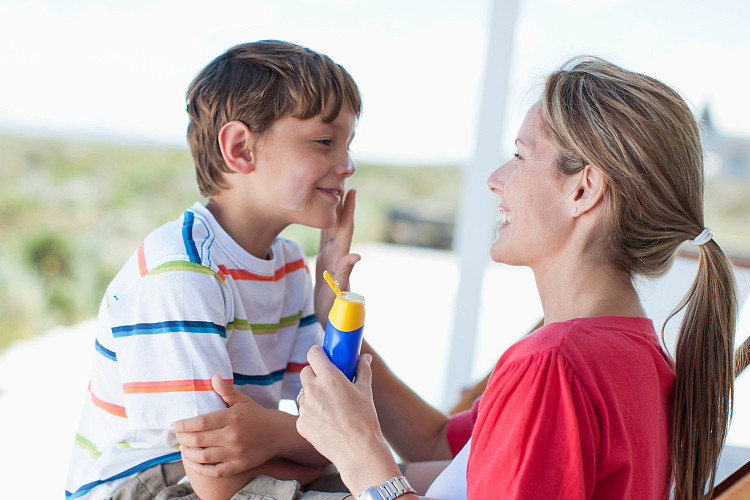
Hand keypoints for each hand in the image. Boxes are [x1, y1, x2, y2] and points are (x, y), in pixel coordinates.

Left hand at [171, 375, 280, 476]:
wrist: (277, 433)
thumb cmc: (256, 415)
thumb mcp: (243, 400)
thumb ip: (226, 391)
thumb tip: (213, 377)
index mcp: (232, 417)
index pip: (201, 422)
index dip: (184, 425)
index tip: (174, 425)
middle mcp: (233, 435)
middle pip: (199, 440)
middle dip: (183, 439)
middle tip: (177, 437)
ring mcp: (236, 452)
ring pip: (204, 456)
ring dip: (189, 453)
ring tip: (184, 448)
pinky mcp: (239, 466)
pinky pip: (215, 472)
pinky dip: (200, 469)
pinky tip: (192, 463)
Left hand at [296, 346, 400, 494]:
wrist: (359, 452)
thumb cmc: (365, 420)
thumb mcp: (365, 391)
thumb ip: (363, 370)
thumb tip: (365, 358)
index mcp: (329, 377)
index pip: (313, 354)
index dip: (318, 353)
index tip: (322, 355)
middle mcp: (313, 390)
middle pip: (305, 372)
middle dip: (314, 374)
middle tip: (327, 382)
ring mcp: (304, 408)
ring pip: (303, 394)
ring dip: (312, 395)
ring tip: (329, 406)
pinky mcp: (300, 424)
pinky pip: (303, 413)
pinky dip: (311, 415)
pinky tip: (326, 422)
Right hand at [315, 189, 360, 325]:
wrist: (332, 320)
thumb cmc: (335, 310)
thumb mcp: (339, 293)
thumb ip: (346, 274)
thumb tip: (356, 256)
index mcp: (339, 259)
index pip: (345, 230)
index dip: (348, 211)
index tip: (352, 191)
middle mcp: (337, 255)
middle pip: (340, 225)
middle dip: (343, 204)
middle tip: (344, 181)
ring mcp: (331, 258)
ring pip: (332, 230)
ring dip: (334, 212)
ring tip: (334, 192)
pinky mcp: (325, 263)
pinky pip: (325, 239)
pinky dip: (325, 226)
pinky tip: (322, 215)